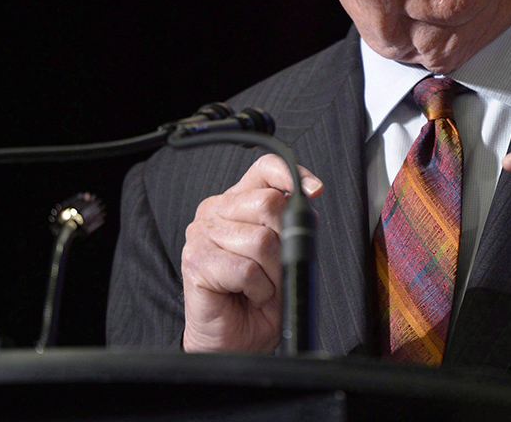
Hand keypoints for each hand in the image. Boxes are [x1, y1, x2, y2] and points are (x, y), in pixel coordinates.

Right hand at [180, 153, 322, 352]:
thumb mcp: (286, 254)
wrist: (235, 342)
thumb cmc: (258, 300)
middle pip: (269, 203)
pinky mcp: (195, 261)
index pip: (265, 168)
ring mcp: (201, 234)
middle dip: (286, 244)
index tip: (315, 191)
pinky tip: (246, 295)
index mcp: (237, 203)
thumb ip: (293, 223)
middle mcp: (215, 212)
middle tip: (276, 270)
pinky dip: (258, 289)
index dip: (292, 175)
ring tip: (261, 287)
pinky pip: (246, 269)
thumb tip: (310, 195)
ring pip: (261, 240)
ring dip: (272, 273)